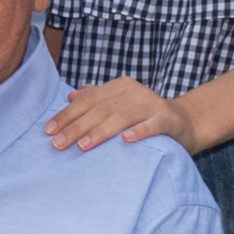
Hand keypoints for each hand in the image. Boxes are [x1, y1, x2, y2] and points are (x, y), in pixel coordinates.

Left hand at [45, 78, 198, 153]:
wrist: (185, 123)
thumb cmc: (144, 116)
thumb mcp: (120, 104)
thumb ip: (97, 98)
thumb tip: (70, 96)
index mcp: (120, 87)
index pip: (88, 100)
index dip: (67, 114)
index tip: (48, 130)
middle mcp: (135, 92)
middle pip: (102, 109)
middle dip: (77, 126)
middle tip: (58, 144)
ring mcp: (153, 105)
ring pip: (123, 116)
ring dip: (101, 131)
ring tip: (83, 146)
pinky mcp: (169, 120)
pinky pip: (154, 125)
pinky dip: (140, 131)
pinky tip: (125, 140)